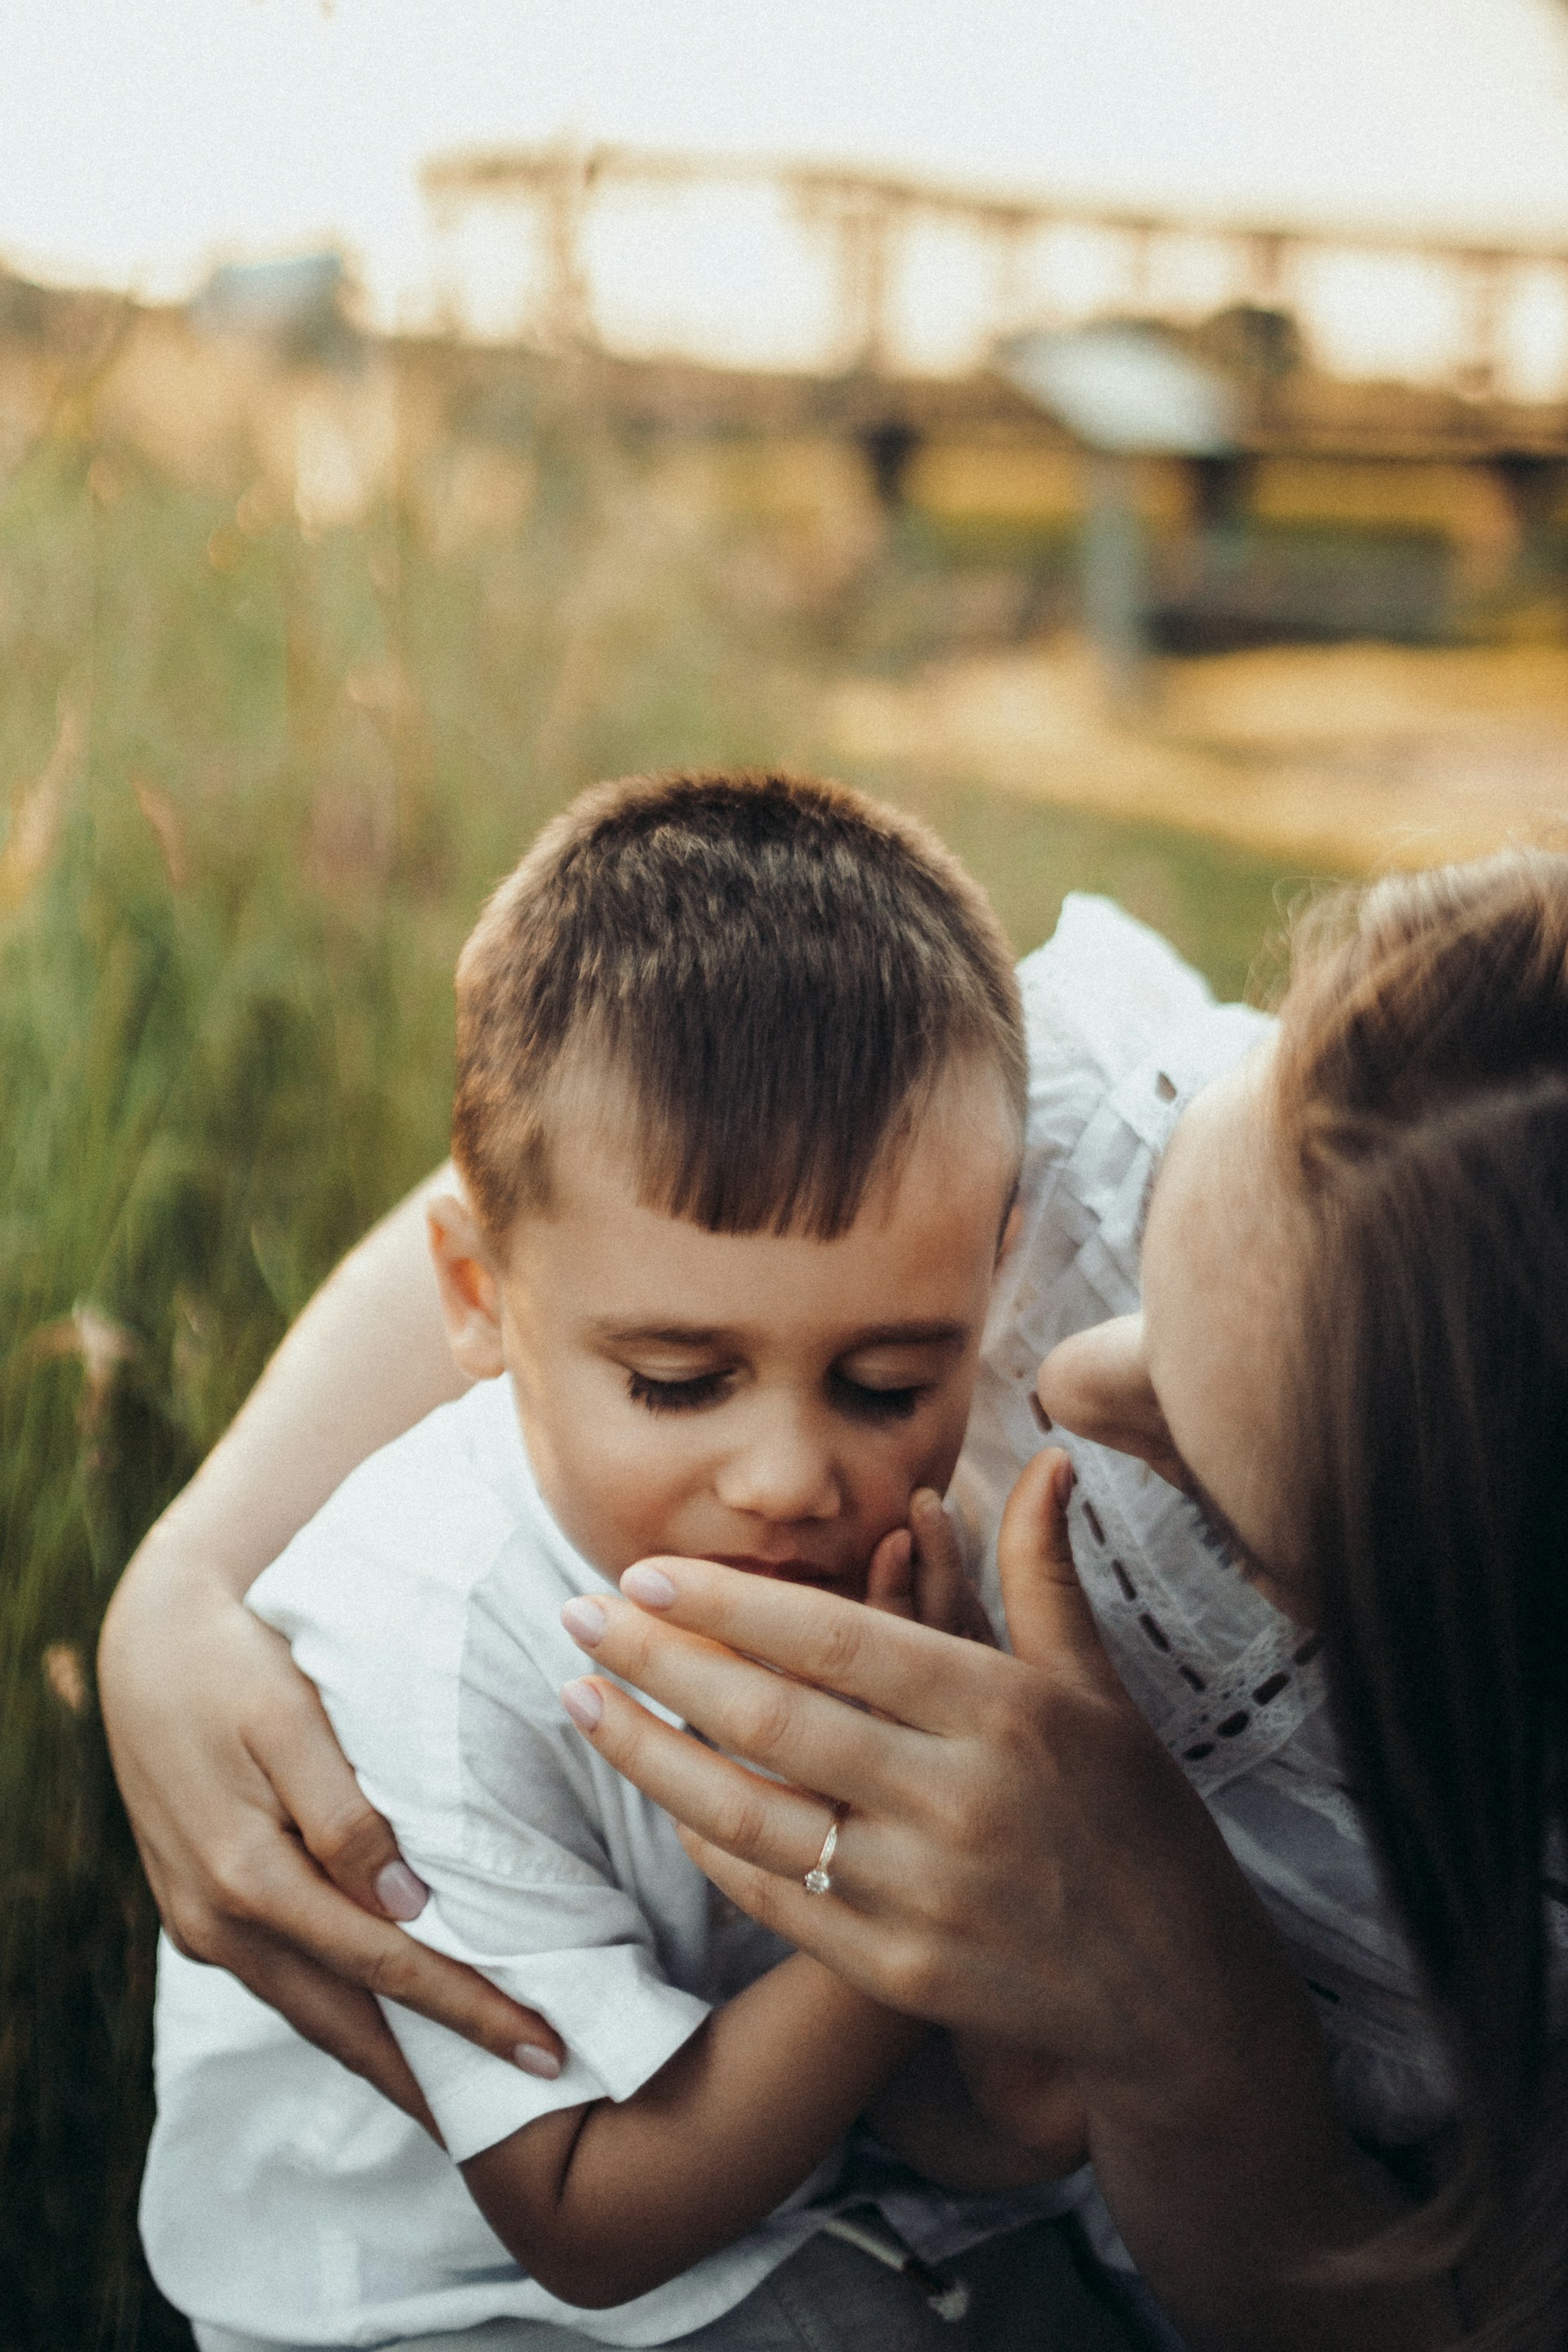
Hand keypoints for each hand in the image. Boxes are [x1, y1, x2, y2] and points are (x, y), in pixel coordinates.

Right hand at [98, 1552, 563, 2124]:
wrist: (147, 1643)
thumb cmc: (237, 1665)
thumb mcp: (292, 1719)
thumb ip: (345, 1814)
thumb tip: (405, 1908)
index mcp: (247, 1877)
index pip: (383, 1966)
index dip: (465, 2011)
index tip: (541, 2047)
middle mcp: (219, 1922)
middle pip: (344, 2022)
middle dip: (431, 2074)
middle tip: (522, 2114)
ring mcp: (205, 1927)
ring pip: (312, 2014)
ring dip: (388, 2057)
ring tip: (464, 2094)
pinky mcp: (203, 1913)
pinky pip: (288, 1982)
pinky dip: (344, 2012)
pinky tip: (389, 2024)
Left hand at [555, 1455, 1449, 2345]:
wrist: (1174, 1996)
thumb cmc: (1134, 1820)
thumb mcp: (1099, 1691)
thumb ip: (1044, 1576)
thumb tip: (1047, 1458)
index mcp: (1003, 1711)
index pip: (837, 1640)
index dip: (730, 1605)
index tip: (644, 1572)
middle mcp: (958, 1799)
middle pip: (772, 1719)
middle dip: (657, 1662)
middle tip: (575, 1617)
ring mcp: (922, 1894)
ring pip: (751, 1814)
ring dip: (649, 1756)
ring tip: (580, 1702)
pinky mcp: (896, 1972)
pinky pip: (775, 1898)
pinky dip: (708, 1846)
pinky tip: (661, 1798)